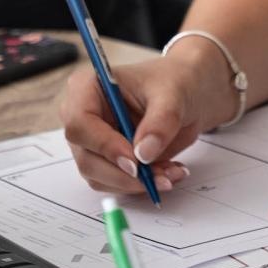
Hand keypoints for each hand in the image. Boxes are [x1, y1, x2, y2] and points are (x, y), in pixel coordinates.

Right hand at [59, 47, 234, 195]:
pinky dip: (140, 185)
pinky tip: (166, 173)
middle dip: (124, 174)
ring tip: (170, 174)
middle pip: (87, 157)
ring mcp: (93, 142)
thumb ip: (160, 121)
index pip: (80, 123)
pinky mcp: (106, 161)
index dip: (105, 145)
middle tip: (159, 177)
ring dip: (135, 184)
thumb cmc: (174, 82)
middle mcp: (84, 116)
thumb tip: (144, 153)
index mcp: (88, 87)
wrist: (188, 93)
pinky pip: (115, 183)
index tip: (135, 160)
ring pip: (99, 176)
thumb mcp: (173, 95)